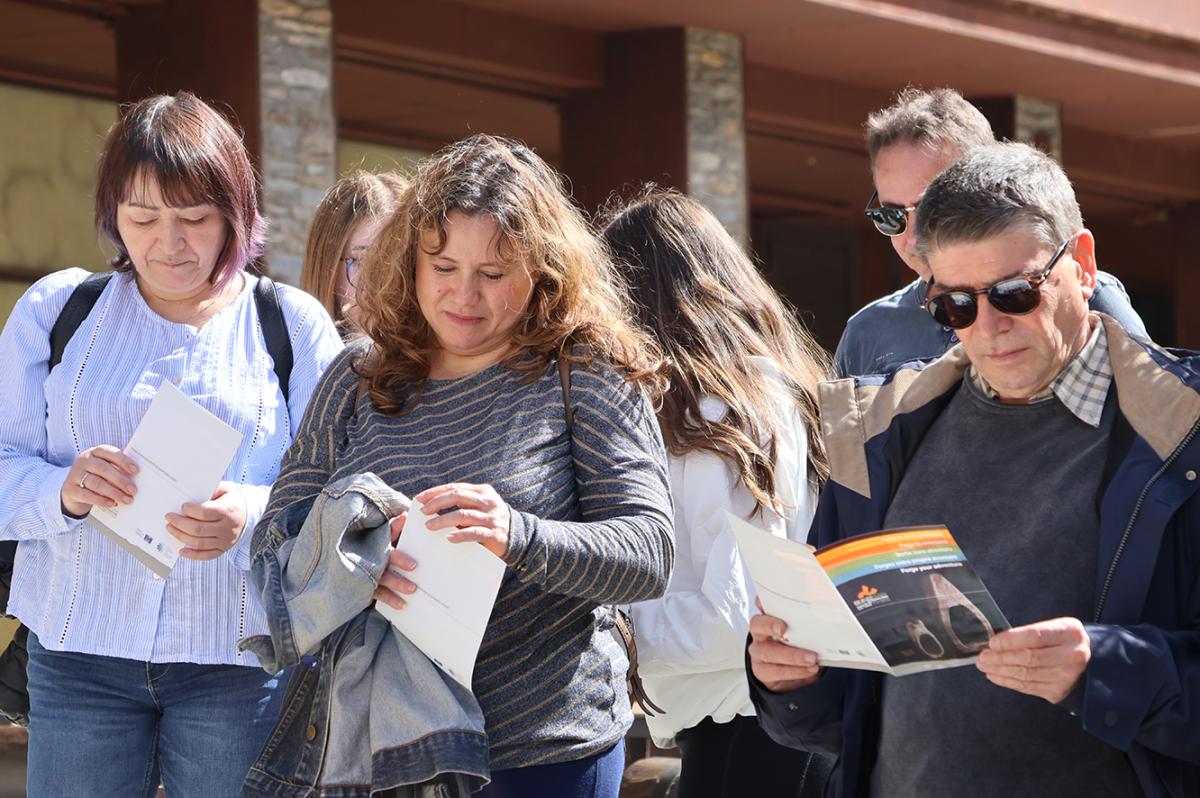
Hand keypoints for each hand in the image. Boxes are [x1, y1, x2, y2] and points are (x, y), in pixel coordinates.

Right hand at [60, 445, 137, 517]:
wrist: (73, 490)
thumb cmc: (96, 477)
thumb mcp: (106, 469)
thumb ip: (118, 470)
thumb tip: (137, 479)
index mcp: (95, 452)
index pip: (109, 452)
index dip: (123, 461)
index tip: (136, 470)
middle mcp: (84, 460)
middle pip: (103, 469)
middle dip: (120, 480)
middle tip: (133, 490)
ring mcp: (75, 474)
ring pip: (96, 483)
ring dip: (114, 492)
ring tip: (127, 499)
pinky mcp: (70, 489)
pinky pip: (86, 495)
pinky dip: (101, 500)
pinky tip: (112, 503)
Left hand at [165, 481, 247, 560]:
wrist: (250, 514)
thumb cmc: (233, 500)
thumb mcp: (226, 489)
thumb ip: (211, 488)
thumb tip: (193, 490)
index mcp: (228, 511)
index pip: (205, 513)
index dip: (190, 510)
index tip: (182, 506)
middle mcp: (227, 528)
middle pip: (198, 529)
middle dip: (180, 523)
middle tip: (169, 517)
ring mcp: (225, 541)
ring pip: (199, 543)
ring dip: (181, 537)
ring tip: (171, 529)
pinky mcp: (223, 549)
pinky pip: (206, 556)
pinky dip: (192, 555)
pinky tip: (181, 550)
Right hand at [373, 512, 418, 609]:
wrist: (336, 564)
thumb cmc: (367, 550)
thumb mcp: (377, 538)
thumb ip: (393, 528)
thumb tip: (406, 515)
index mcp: (374, 543)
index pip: (385, 533)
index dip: (395, 527)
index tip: (406, 521)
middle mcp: (368, 557)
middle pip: (385, 558)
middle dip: (399, 560)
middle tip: (414, 566)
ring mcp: (365, 573)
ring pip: (382, 578)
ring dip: (397, 584)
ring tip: (413, 589)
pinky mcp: (364, 588)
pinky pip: (378, 594)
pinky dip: (390, 599)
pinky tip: (402, 605)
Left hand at [415, 482, 510, 558]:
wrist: (518, 536)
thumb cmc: (490, 521)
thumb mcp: (480, 506)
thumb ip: (462, 503)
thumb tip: (431, 506)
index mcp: (482, 491)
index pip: (455, 487)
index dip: (436, 492)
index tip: (419, 499)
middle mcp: (488, 501)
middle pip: (458, 497)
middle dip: (437, 503)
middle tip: (423, 512)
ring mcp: (492, 517)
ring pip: (463, 515)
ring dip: (443, 520)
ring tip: (429, 526)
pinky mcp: (495, 534)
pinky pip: (474, 533)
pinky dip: (460, 535)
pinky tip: (449, 538)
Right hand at [748, 596, 821, 692]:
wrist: (792, 675)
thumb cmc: (799, 646)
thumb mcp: (803, 631)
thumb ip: (808, 623)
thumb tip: (830, 616)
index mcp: (769, 618)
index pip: (761, 603)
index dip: (763, 601)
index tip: (771, 602)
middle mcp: (760, 633)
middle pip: (758, 625)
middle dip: (771, 625)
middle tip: (784, 629)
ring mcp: (759, 652)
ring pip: (768, 652)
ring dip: (792, 656)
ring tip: (812, 659)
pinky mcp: (762, 670)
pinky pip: (775, 671)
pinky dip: (795, 671)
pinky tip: (809, 670)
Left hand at [976, 617, 1090, 703]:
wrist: (1088, 661)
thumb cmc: (1060, 640)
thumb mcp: (1051, 628)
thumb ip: (1028, 633)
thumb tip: (995, 643)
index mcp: (1069, 633)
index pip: (1035, 636)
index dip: (1011, 640)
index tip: (992, 643)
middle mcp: (1073, 655)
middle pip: (1030, 658)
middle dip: (1001, 658)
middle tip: (982, 657)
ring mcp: (1067, 676)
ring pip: (1026, 674)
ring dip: (1000, 671)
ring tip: (985, 666)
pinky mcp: (1059, 692)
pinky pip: (1028, 687)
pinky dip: (1008, 681)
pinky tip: (995, 676)